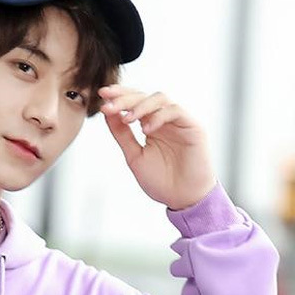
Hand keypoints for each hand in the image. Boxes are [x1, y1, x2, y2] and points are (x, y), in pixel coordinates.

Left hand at [98, 84, 217, 210]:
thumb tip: (107, 113)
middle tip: (108, 102)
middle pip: (144, 96)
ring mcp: (178, 121)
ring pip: (160, 98)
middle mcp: (164, 119)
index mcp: (150, 125)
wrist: (183, 199)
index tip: (102, 95)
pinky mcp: (192, 126)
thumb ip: (122, 135)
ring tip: (127, 119)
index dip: (119, 96)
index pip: (134, 102)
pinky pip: (175, 111)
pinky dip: (158, 116)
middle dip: (124, 97)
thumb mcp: (134, 156)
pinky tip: (146, 129)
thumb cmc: (161, 181)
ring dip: (140, 105)